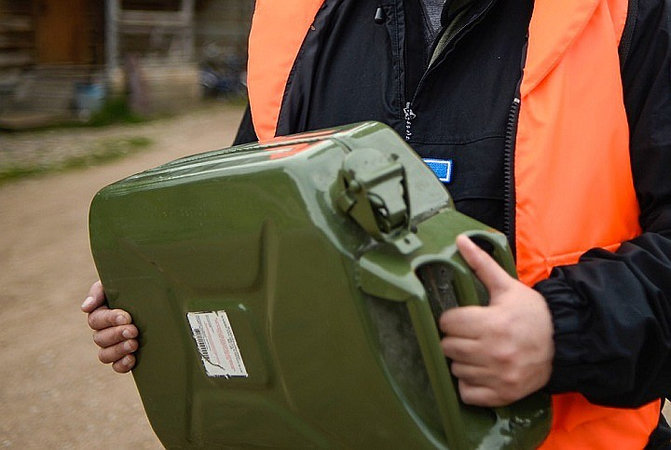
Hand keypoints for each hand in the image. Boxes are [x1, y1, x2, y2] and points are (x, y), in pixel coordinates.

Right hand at [81, 280, 137, 372]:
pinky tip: (132, 358)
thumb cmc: (138, 288)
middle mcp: (104, 331)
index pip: (96, 319)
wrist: (161, 300)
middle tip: (133, 331)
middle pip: (100, 338)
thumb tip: (85, 308)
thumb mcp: (120, 283)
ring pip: (105, 355)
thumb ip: (100, 291)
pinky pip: (117, 366)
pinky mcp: (125, 357)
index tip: (127, 317)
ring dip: (118, 350)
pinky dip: (122, 364)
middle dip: (117, 334)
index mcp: (101, 313)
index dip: (110, 319)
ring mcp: (114, 346)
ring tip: (134, 344)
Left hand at [439, 235, 553, 406]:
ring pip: (456, 370)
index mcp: (493, 323)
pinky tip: (481, 371)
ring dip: (462, 361)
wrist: (565, 342)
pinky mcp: (504, 395)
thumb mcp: (507, 286)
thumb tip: (460, 239)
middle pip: (448, 347)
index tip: (462, 318)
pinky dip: (470, 385)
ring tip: (478, 352)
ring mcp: (499, 376)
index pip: (448, 323)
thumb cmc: (532, 312)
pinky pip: (467, 394)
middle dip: (455, 339)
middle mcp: (495, 352)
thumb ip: (481, 264)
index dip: (452, 319)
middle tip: (470, 335)